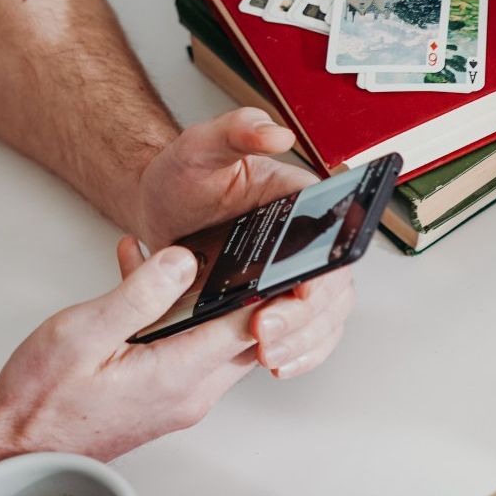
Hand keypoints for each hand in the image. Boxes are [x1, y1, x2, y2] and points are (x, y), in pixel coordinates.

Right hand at [0, 242, 260, 461]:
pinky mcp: (164, 397)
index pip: (252, 327)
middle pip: (246, 334)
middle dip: (246, 288)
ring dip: (202, 298)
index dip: (275, 290)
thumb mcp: (83, 333)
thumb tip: (183, 261)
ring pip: (215, 339)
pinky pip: (187, 348)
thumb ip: (138, 294)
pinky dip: (175, 316)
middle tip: (242, 246)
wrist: (17, 453)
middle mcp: (192, 391)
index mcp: (180, 374)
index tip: (285, 257)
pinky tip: (141, 280)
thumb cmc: (42, 401)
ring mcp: (181, 398)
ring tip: (174, 255)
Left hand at [130, 108, 355, 377]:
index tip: (300, 294)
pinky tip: (276, 365)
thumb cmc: (184, 177)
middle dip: (304, 321)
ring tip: (268, 357)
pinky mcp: (278, 306)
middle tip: (265, 333)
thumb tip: (275, 133)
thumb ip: (236, 130)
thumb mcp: (200, 145)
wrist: (162, 211)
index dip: (325, 274)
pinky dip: (299, 356)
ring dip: (303, 344)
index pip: (334, 243)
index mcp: (304, 205)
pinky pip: (306, 338)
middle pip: (333, 291)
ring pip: (325, 321)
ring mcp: (295, 279)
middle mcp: (309, 244)